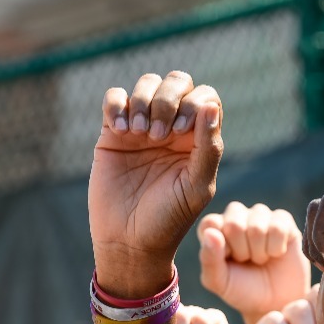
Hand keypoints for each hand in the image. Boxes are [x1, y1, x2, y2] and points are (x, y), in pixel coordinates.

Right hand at [90, 71, 223, 298]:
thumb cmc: (169, 219)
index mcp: (198, 139)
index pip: (205, 97)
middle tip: (157, 135)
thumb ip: (208, 148)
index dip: (193, 103)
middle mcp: (172, 128)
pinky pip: (114, 99)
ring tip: (137, 134)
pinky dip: (116, 105)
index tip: (180, 132)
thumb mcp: (196, 187)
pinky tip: (120, 131)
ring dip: (142, 101)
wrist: (129, 241)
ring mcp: (142, 128)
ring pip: (146, 84)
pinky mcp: (113, 133)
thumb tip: (210, 106)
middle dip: (167, 99)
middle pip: (176, 82)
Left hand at [198, 202, 308, 323]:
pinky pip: (278, 227)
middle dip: (242, 251)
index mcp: (214, 228)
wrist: (276, 301)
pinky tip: (276, 254)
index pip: (210, 223)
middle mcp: (235, 216)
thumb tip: (211, 233)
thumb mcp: (219, 282)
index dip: (221, 248)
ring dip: (259, 252)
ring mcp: (259, 215)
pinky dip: (276, 248)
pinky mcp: (282, 219)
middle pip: (233, 223)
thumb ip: (209, 260)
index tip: (228, 261)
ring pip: (256, 226)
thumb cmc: (243, 290)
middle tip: (246, 261)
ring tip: (260, 259)